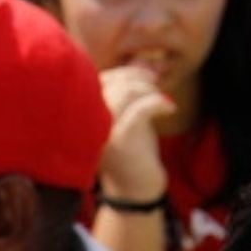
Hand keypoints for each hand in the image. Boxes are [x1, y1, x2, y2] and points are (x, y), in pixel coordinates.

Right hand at [96, 65, 174, 202]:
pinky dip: (158, 102)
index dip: (124, 71)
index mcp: (80, 116)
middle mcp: (83, 124)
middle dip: (137, 77)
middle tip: (156, 83)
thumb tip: (143, 60)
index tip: (146, 73)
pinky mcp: (119, 142)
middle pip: (111, 81)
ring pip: (125, 92)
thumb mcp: (130, 115)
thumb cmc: (133, 151)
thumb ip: (132, 89)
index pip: (97, 79)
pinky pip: (140, 109)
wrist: (135, 190)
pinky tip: (170, 108)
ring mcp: (100, 133)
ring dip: (148, 89)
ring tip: (160, 98)